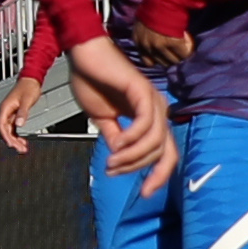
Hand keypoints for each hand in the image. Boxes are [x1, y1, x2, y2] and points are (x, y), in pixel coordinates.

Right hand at [0, 72, 38, 153]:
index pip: (1, 125)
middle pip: (5, 130)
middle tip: (20, 149)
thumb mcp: (26, 101)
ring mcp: (10, 113)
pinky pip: (14, 128)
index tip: (11, 144)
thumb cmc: (28, 87)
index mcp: (5, 108)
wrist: (31, 80)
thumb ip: (23, 113)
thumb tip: (19, 124)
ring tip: (22, 147)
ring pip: (9, 130)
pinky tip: (22, 140)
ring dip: (15, 139)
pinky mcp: (15, 114)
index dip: (6, 136)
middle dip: (12, 140)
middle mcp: (6, 111)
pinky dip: (17, 135)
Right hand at [67, 38, 177, 188]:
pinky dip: (132, 139)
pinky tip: (116, 144)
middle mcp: (157, 110)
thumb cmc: (90, 80)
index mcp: (149, 117)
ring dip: (132, 156)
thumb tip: (120, 158)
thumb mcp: (101, 119)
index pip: (166, 153)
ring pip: (155, 141)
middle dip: (139, 168)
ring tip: (111, 160)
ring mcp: (152, 100)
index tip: (144, 193)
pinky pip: (145, 124)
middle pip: (164, 152)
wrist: (81, 54)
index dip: (159, 175)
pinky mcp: (142, 91)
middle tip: (113, 170)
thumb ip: (114, 138)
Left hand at [127, 13, 198, 68]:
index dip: (158, 58)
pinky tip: (188, 40)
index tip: (165, 54)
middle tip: (177, 50)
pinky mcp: (173, 43)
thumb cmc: (155, 5)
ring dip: (180, 55)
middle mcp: (147, 46)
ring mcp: (159, 46)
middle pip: (162, 62)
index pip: (147, 61)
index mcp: (138, 40)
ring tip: (183, 45)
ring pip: (174, 60)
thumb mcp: (143, 20)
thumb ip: (146, 32)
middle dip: (170, 58)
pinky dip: (188, 49)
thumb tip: (153, 38)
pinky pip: (184, 54)